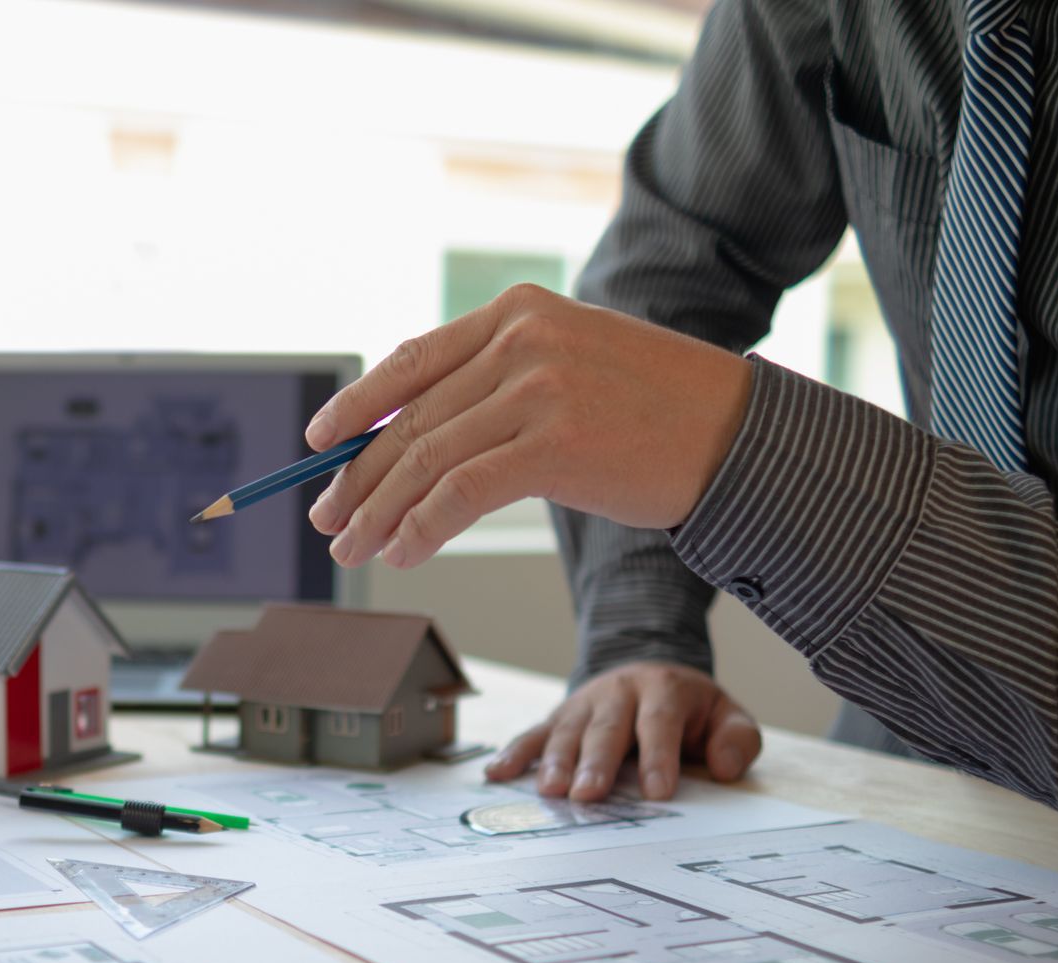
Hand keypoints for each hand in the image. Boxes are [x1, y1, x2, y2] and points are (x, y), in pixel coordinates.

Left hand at [307, 284, 754, 566]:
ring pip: (425, 460)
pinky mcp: (554, 443)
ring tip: (357, 550)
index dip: (357, 406)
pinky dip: (421, 528)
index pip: (412, 361)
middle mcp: (520, 340)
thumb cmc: (655, 412)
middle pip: (410, 419)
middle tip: (328, 520)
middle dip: (358, 477)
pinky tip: (405, 553)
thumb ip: (497, 386)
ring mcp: (537, 389)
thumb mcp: (569, 368)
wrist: (739, 434)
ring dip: (379, 513)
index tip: (319, 442)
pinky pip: (460, 493)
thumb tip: (413, 439)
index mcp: (517, 313)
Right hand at [486, 662, 761, 801]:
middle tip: (587, 794)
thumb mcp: (726, 716)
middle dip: (596, 761)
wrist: (651, 676)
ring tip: (550, 792)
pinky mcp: (559, 718)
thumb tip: (723, 767)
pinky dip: (514, 753)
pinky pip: (533, 734)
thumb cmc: (691, 711)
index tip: (657, 793)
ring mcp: (583, 704)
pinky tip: (496, 774)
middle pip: (606, 727)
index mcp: (663, 690)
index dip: (659, 757)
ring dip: (555, 761)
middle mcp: (618, 692)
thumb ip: (736, 739)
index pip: (660, 723)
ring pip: (567, 731)